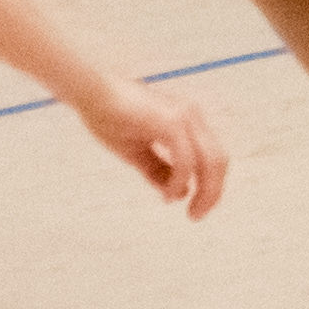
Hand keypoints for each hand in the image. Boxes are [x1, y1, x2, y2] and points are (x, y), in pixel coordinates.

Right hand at [77, 82, 228, 218]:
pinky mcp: (170, 122)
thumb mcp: (137, 152)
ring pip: (211, 161)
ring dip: (205, 191)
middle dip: (213, 193)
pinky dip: (181, 181)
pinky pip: (186, 160)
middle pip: (218, 161)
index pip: (212, 157)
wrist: (90, 93)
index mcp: (186, 121)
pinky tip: (168, 194)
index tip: (192, 207)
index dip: (209, 186)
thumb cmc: (110, 118)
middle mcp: (191, 117)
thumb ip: (157, 170)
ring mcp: (183, 117)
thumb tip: (177, 193)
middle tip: (196, 215)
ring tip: (190, 211)